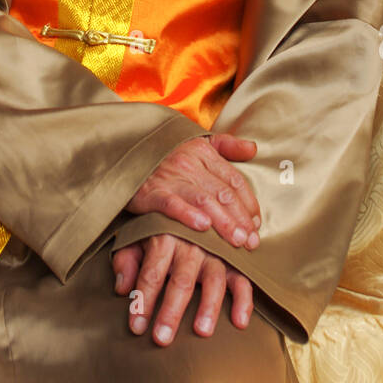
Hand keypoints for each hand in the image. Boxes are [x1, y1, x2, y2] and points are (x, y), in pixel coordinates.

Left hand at [113, 234, 253, 346]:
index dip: (143, 301)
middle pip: (180, 280)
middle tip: (162, 338)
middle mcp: (191, 243)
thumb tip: (121, 288)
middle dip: (171, 311)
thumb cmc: (159, 222)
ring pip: (213, 280)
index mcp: (164, 236)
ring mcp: (215, 250)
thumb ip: (127, 259)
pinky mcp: (233, 257)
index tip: (136, 327)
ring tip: (201, 332)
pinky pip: (242, 278)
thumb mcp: (137, 233)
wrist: (190, 194)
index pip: (151, 274)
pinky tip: (240, 322)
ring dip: (208, 306)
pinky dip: (244, 299)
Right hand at [126, 133, 260, 249]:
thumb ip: (226, 145)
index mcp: (203, 151)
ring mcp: (170, 177)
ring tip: (237, 241)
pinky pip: (172, 204)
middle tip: (252, 241)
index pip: (234, 180)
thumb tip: (253, 149)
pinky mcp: (151, 191)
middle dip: (241, 219)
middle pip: (222, 193)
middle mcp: (189, 163)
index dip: (249, 203)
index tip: (257, 224)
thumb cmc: (165, 152)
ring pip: (203, 200)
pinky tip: (203, 227)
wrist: (125, 152)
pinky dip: (188, 215)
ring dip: (223, 223)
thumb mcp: (197, 141)